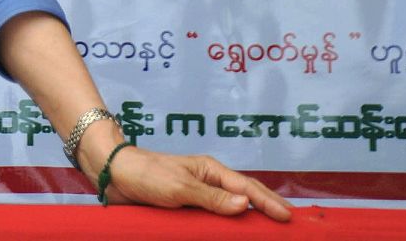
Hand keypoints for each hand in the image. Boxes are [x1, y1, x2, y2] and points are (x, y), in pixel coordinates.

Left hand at [92, 139, 291, 220]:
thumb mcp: (180, 186)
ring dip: (248, 219)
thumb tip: (246, 204)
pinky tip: (233, 235)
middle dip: (267, 208)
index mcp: (210, 171)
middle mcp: (208, 183)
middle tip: (289, 224)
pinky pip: (212, 220)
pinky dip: (226, 227)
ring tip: (268, 231)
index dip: (269, 202)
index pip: (247, 187)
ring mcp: (198, 196)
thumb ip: (212, 198)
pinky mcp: (186, 210)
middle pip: (244, 197)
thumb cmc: (147, 174)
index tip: (288, 217)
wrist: (116, 175)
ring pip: (230, 210)